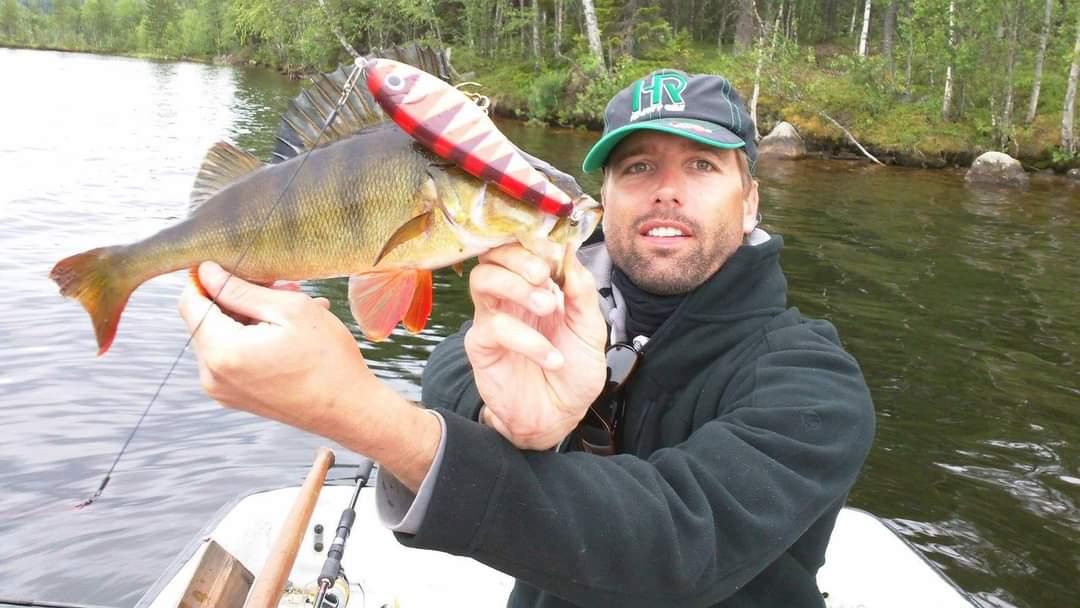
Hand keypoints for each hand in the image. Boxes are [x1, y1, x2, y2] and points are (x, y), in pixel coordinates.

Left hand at [177, 262, 440, 489]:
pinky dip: (253, 340)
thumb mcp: (289, 310)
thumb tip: (206, 272)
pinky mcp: (236, 397)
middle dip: (238, 298)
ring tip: (294, 313)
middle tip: (283, 289)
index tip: (238, 266)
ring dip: (250, 318)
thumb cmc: (328, 359)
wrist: (350, 410)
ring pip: (222, 337)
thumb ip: (240, 289)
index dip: (208, 278)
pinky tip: (289, 334)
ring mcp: (222, 390)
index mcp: (222, 351)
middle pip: (207, 319)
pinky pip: (233, 358)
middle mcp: (212, 375)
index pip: (190, 301)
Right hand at [464, 243, 607, 449]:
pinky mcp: (481, 346)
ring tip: (548, 307)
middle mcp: (511, 296)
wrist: (560, 416)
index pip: (521, 245)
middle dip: (519, 256)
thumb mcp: (590, 329)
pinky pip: (494, 327)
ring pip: (483, 280)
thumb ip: (582, 292)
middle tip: (545, 275)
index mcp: (537, 285)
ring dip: (516, 287)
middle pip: (494, 254)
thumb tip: (571, 251)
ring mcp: (493, 318)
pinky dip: (527, 339)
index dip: (534, 241)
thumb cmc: (573, 371)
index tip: (556, 253)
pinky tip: (551, 357)